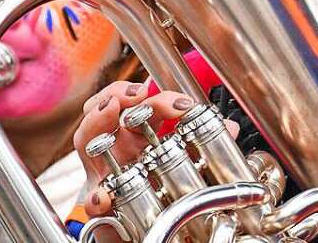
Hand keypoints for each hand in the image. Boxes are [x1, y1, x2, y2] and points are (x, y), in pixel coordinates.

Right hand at [73, 82, 236, 217]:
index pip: (143, 101)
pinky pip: (92, 197)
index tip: (183, 104)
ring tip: (109, 108)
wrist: (147, 226)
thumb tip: (230, 127)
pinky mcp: (101, 202)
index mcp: (141, 131)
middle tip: (138, 93)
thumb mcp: (187, 158)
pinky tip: (103, 196)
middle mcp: (119, 144)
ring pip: (87, 137)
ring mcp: (104, 169)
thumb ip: (208, 142)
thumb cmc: (162, 183)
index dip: (161, 96)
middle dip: (120, 92)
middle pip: (108, 107)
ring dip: (95, 120)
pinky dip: (96, 196)